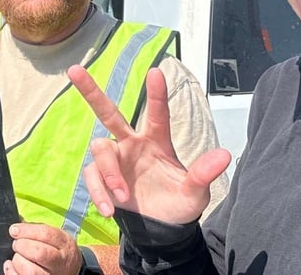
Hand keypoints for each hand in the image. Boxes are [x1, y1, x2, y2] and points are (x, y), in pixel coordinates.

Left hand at [4, 222, 81, 274]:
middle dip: (22, 245)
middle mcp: (60, 263)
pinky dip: (12, 272)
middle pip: (39, 253)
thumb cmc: (58, 250)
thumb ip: (38, 230)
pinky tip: (12, 266)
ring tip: (17, 256)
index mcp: (64, 245)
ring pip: (31, 271)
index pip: (46, 234)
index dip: (26, 231)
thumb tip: (16, 228)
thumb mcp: (56, 237)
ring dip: (18, 261)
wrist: (71, 270)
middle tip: (17, 244)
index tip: (14, 230)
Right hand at [68, 65, 230, 224]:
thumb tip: (225, 155)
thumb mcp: (195, 193)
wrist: (161, 230)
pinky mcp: (102, 179)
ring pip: (100, 150)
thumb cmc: (179, 204)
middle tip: (74, 70)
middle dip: (91, 92)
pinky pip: (92, 177)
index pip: (157, 115)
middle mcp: (132, 144)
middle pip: (108, 113)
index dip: (156, 94)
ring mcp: (115, 160)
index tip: (156, 71)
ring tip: (123, 195)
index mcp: (156, 141)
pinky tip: (109, 209)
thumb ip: (203, 174)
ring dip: (109, 172)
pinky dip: (99, 192)